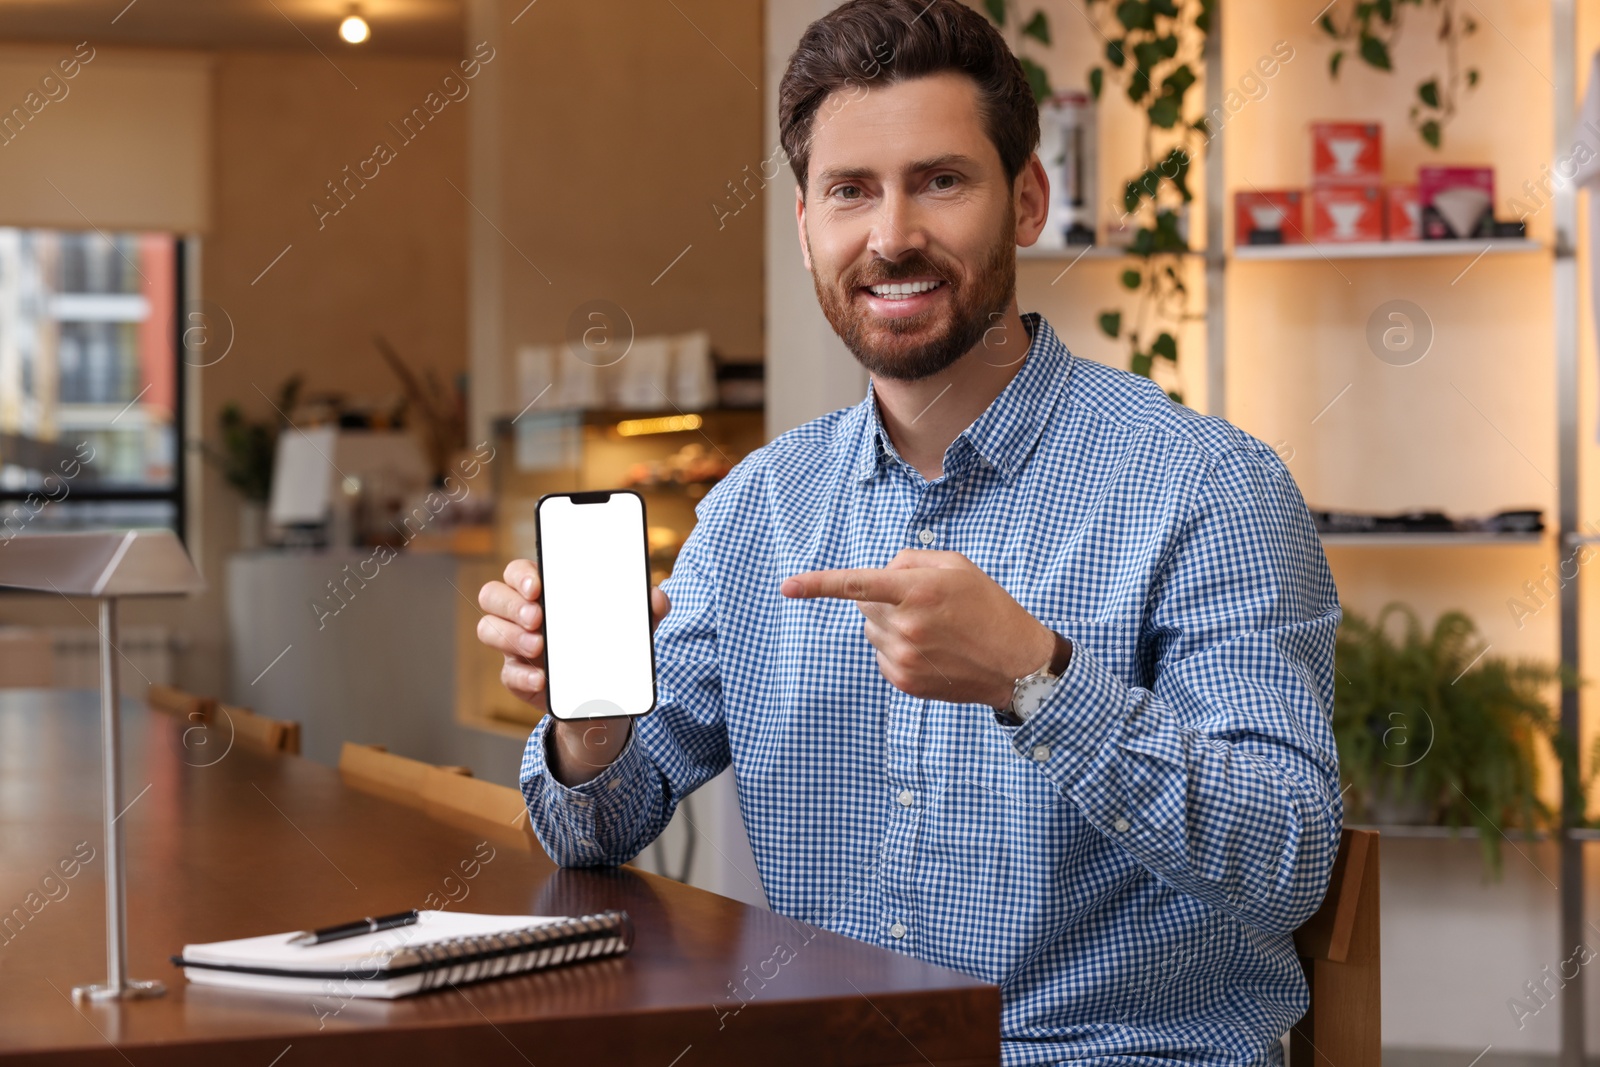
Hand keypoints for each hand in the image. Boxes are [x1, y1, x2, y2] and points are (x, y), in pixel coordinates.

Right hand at [478, 560, 669, 785]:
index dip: (521, 575)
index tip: (538, 586)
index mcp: (549, 594)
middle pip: (493, 595)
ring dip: (510, 636)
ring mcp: (517, 646)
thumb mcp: (632, 630)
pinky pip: (507, 672)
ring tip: (539, 646)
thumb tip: (658, 596)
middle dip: (511, 604)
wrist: (607, 701)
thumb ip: (646, 611)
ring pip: (488, 629)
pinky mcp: (518, 677)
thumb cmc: (611, 650)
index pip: (519, 572)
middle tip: (537, 618)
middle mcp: (525, 615)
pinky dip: (522, 675)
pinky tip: (542, 680)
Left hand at [780, 549, 1054, 707]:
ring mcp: (904, 657)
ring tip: (932, 628)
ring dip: (890, 623)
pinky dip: (897, 647)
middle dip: (881, 598)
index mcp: (918, 591)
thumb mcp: (957, 566)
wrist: (1015, 664)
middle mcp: (906, 626)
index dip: (818, 584)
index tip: (787, 586)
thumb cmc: (989, 607)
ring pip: (872, 630)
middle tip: (919, 601)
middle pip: (864, 605)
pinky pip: (881, 655)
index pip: (857, 585)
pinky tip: (931, 649)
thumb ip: (911, 560)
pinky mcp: (904, 681)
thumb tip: (881, 573)